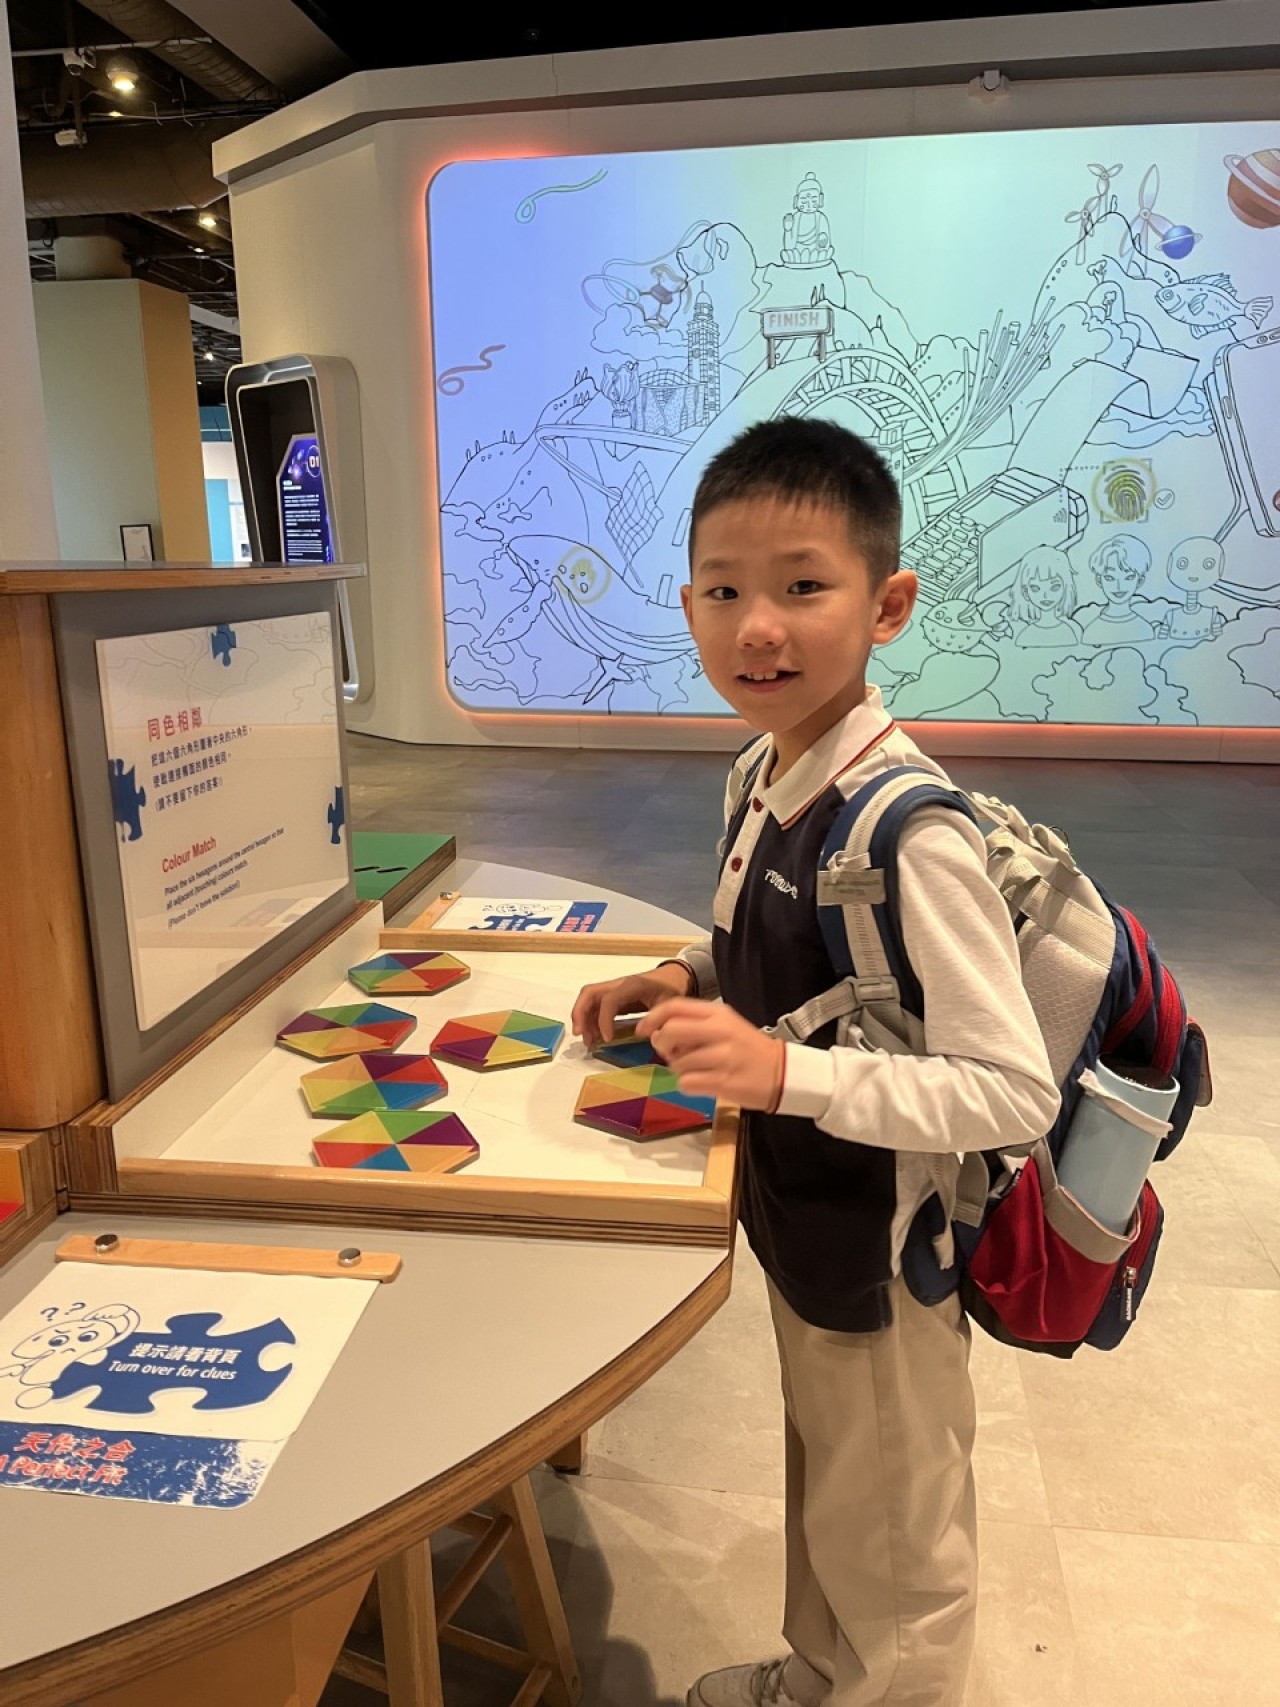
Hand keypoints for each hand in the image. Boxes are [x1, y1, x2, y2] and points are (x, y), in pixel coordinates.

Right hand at [571, 963, 692, 1049]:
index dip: (604, 1020)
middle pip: (589, 993)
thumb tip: (641, 1034)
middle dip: (580, 1013)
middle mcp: (618, 984)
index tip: (607, 1040)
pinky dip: (590, 1020)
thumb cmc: (670, 990)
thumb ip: (657, 1019)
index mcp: (632, 985)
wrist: (672, 977)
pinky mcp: (613, 997)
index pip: (609, 1000)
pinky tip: (594, 1036)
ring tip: (587, 1041)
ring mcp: (613, 989)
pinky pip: (595, 1006)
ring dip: (583, 1019)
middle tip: (580, 1035)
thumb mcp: (669, 1004)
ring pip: (589, 999)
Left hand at [636, 999, 784, 1112]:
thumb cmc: (749, 1049)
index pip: (674, 1006)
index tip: (643, 1029)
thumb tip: (657, 1033)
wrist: (784, 1072)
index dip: (652, 1017)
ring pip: (677, 1062)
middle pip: (670, 1031)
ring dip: (679, 1069)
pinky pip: (686, 1083)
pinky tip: (702, 1083)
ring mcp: (722, 1057)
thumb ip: (694, 1024)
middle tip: (671, 1053)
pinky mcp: (723, 1082)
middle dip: (662, 1044)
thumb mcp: (725, 1025)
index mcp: (719, 1013)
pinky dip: (688, 1085)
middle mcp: (720, 1032)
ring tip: (698, 1070)